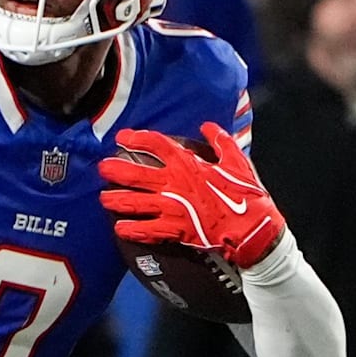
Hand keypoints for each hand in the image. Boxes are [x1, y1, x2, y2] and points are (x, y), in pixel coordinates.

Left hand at [98, 122, 285, 267]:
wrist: (253, 230)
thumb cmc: (246, 195)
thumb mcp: (237, 161)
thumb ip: (220, 142)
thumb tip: (208, 127)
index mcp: (188, 165)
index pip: (156, 145)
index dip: (137, 138)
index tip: (123, 137)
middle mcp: (174, 184)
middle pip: (136, 173)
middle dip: (115, 170)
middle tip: (102, 168)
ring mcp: (172, 208)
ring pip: (135, 202)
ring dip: (116, 200)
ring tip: (104, 198)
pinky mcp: (175, 229)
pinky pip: (146, 230)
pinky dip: (132, 230)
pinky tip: (120, 229)